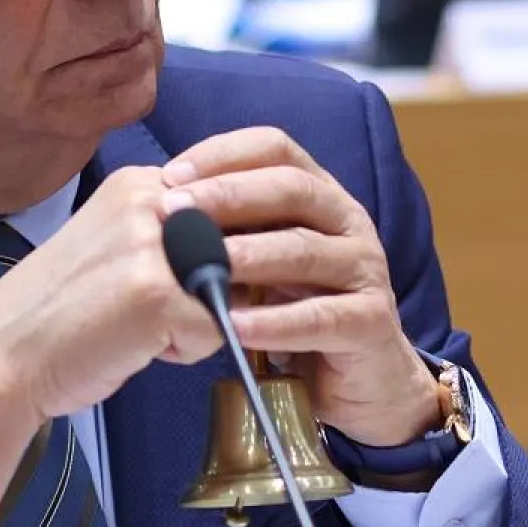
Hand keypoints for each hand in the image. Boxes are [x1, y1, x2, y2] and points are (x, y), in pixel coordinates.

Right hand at [0, 165, 221, 526]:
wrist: (3, 356)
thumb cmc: (62, 311)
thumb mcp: (116, 245)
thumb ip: (170, 233)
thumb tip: (245, 247)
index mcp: (137, 183)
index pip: (225, 201)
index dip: (217, 249)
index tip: (173, 278)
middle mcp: (149, 200)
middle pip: (237, 243)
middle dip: (212, 284)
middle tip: (149, 307)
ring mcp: (154, 245)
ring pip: (233, 286)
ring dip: (199, 316)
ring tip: (144, 325)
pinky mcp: (159, 294)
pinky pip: (218, 329)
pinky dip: (186, 350)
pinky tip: (137, 345)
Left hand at [160, 127, 440, 448]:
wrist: (357, 378)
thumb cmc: (293, 306)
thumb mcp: (259, 256)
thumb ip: (225, 227)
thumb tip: (158, 204)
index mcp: (318, 193)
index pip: (275, 148)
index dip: (223, 154)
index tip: (172, 174)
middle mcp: (347, 221)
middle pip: (292, 188)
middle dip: (229, 195)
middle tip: (175, 210)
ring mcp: (364, 270)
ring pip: (305, 251)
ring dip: (248, 254)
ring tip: (200, 266)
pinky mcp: (369, 324)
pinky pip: (320, 318)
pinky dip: (275, 322)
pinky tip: (234, 326)